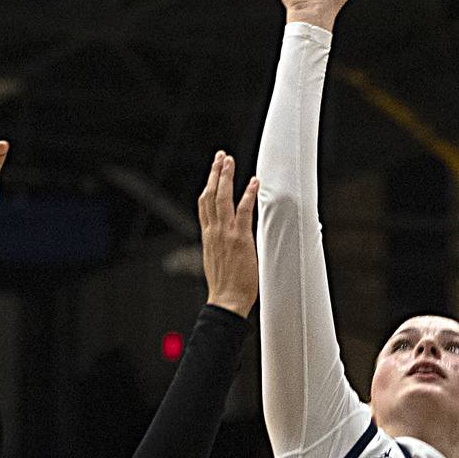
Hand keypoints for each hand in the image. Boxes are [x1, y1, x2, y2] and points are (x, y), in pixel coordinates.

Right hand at [199, 151, 258, 317]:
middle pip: (210, 195)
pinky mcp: (240, 239)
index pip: (204, 205)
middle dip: (215, 173)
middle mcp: (213, 232)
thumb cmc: (226, 287)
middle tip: (220, 157)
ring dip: (226, 176)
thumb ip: (221, 246)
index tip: (213, 173)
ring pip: (222, 198)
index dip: (208, 186)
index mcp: (208, 237)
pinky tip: (253, 182)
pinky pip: (243, 211)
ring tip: (229, 160)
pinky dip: (248, 194)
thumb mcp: (218, 261)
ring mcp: (225, 234)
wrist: (226, 301)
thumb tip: (229, 241)